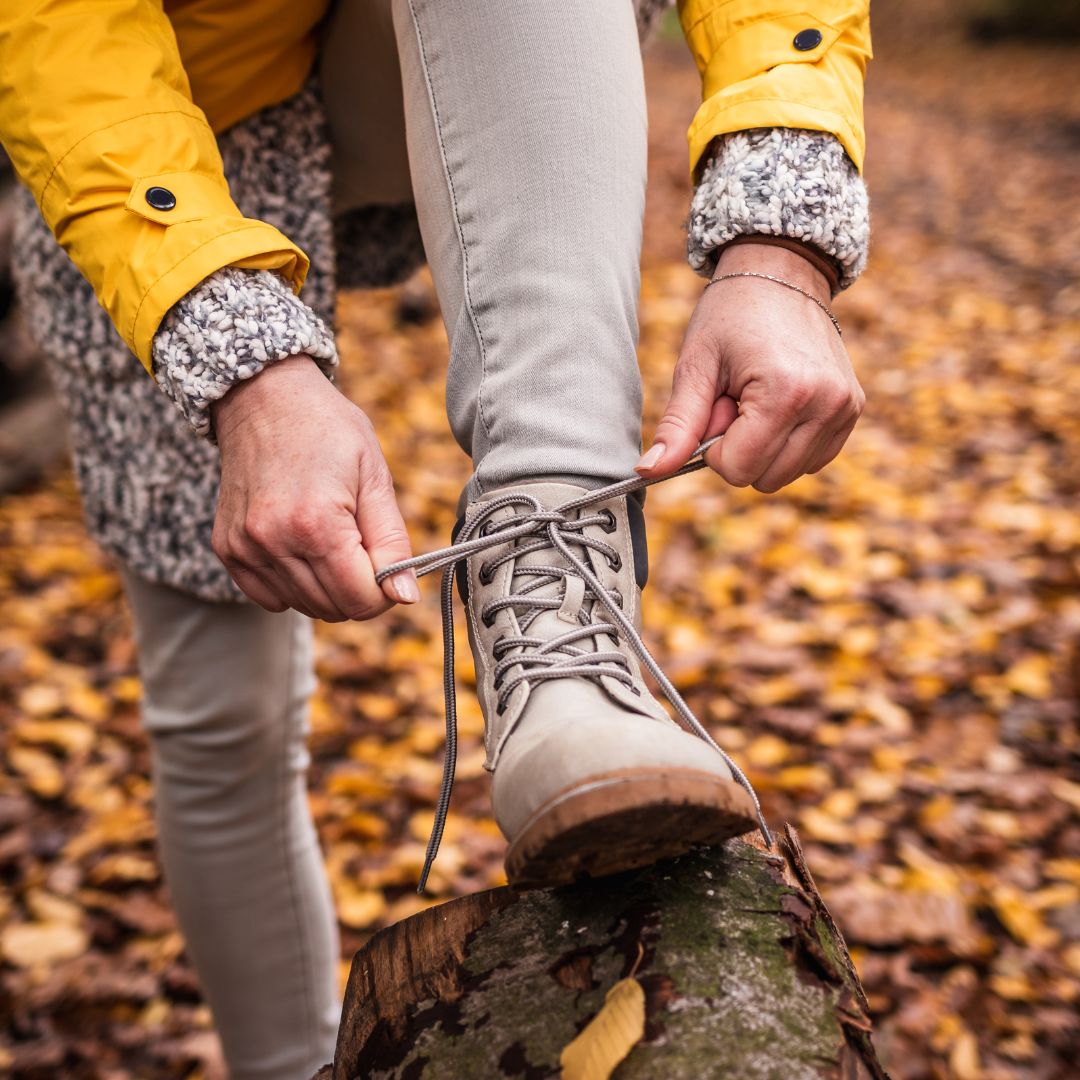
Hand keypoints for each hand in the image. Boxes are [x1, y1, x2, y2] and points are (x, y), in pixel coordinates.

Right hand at [211, 356, 417, 620]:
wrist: (263, 397)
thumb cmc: (327, 430)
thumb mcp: (374, 476)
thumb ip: (393, 543)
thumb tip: (405, 597)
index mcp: (317, 524)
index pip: (361, 600)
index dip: (385, 590)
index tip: (388, 563)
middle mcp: (273, 541)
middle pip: (333, 609)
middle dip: (358, 588)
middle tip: (361, 544)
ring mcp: (245, 548)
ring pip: (304, 606)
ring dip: (327, 587)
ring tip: (331, 537)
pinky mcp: (227, 549)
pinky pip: (270, 598)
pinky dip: (293, 585)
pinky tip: (301, 547)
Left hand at [636, 243, 863, 491]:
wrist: (782, 273)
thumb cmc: (730, 315)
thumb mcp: (695, 367)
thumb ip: (677, 426)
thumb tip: (648, 471)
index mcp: (785, 393)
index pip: (738, 469)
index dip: (714, 447)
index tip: (716, 406)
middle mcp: (826, 404)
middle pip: (765, 479)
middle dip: (740, 448)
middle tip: (736, 398)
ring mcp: (844, 409)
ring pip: (788, 475)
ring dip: (763, 446)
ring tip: (757, 396)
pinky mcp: (852, 411)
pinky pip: (812, 460)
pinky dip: (788, 444)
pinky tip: (780, 403)